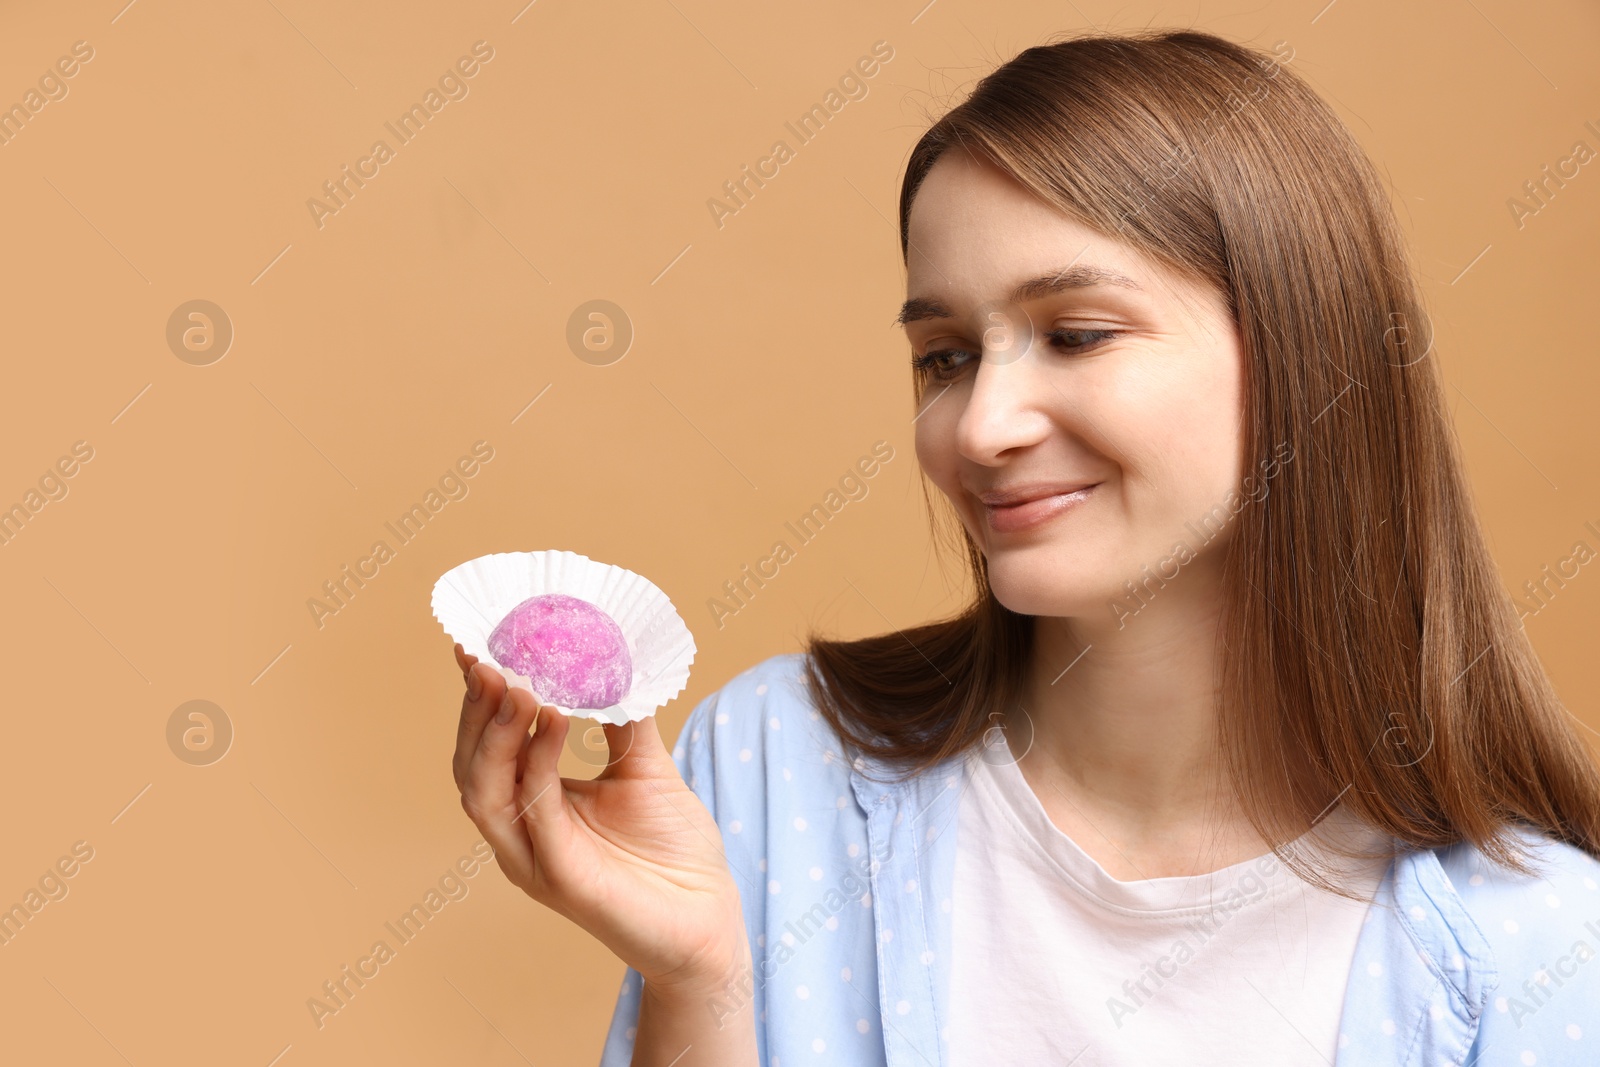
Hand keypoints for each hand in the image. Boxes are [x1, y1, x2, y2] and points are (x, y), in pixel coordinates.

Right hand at [450, 643, 748, 998]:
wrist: (709, 917)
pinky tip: (557, 719)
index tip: (473, 644)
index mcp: (532, 804)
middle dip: (476, 708)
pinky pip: (536, 811)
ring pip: (484, 791)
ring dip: (496, 732)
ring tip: (518, 684)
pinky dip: (538, 761)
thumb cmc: (674, 851)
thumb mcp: (645, 767)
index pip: (487, 743)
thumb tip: (611, 655)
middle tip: (486, 658)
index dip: (477, 696)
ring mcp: (534, 857)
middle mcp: (521, 831)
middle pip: (471, 764)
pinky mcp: (560, 878)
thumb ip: (623, 717)